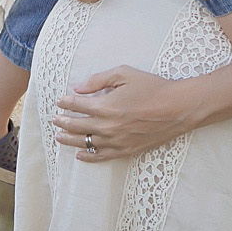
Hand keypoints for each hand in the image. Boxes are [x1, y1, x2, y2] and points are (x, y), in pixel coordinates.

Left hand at [51, 66, 196, 161]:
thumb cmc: (152, 87)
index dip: (66, 102)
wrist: (177, 108)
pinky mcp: (126, 151)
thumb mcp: (124, 74)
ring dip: (70, 140)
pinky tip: (80, 155)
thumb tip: (78, 88)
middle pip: (78, 126)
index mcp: (106, 106)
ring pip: (86, 143)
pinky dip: (89, 156)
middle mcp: (108, 126)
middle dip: (63, 121)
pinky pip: (102, 156)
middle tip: (54, 119)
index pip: (78, 105)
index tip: (60, 100)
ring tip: (59, 137)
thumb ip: (99, 80)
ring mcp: (117, 141)